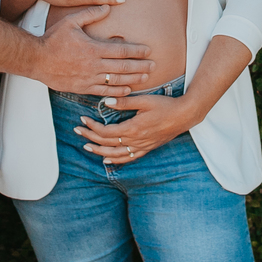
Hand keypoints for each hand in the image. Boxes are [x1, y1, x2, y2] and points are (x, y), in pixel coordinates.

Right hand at [35, 5, 154, 95]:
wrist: (36, 60)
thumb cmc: (53, 39)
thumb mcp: (70, 21)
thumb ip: (90, 14)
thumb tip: (108, 7)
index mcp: (93, 49)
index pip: (121, 51)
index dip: (137, 51)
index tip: (148, 50)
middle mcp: (94, 65)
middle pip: (123, 68)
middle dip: (140, 66)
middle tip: (154, 65)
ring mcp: (88, 78)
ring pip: (116, 81)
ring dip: (133, 79)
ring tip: (146, 78)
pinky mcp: (82, 88)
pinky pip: (104, 92)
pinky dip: (117, 91)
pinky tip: (127, 90)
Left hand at [75, 93, 199, 164]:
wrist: (184, 116)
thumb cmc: (165, 106)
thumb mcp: (145, 101)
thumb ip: (125, 102)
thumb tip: (106, 102)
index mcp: (132, 129)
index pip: (106, 131)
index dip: (92, 127)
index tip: (83, 120)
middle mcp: (135, 141)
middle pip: (107, 143)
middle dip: (90, 137)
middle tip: (77, 130)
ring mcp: (141, 147)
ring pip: (115, 154)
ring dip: (99, 151)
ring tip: (86, 146)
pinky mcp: (146, 149)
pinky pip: (128, 158)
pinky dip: (115, 160)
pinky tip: (106, 159)